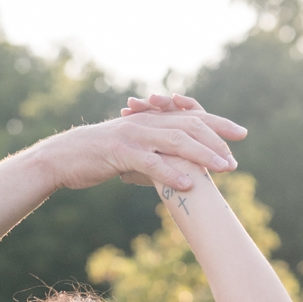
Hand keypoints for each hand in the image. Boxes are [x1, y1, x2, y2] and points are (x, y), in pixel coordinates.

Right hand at [47, 98, 242, 193]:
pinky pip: (151, 163)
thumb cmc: (96, 159)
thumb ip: (154, 160)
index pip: (191, 117)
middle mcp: (147, 123)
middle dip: (217, 139)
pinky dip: (171, 173)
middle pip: (190, 125)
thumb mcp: (130, 156)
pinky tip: (189, 183)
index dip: (217, 125)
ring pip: (176, 141)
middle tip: (236, 156)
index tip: (240, 135)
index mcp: (151, 120)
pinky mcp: (121, 152)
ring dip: (203, 154)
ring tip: (223, 168)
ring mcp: (135, 136)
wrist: (63, 158)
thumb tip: (175, 175)